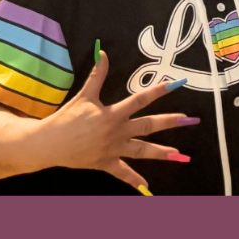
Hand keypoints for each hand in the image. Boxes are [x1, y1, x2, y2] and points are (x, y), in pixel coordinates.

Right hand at [28, 53, 195, 192]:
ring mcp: (112, 149)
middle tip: (190, 120)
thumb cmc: (67, 118)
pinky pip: (122, 172)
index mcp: (113, 114)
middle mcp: (117, 131)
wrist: (48, 143)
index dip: (159, 90)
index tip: (177, 84)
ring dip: (161, 153)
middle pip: (148, 125)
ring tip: (180, 155)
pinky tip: (146, 185)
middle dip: (171, 122)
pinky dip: (133, 179)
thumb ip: (97, 75)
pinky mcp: (105, 163)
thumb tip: (103, 52)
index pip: (141, 99)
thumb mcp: (84, 95)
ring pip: (142, 150)